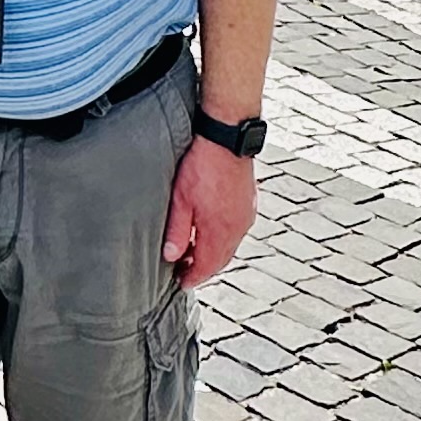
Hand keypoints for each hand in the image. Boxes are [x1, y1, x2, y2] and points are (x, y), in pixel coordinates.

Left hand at [162, 136, 257, 288]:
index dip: (193, 277)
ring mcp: (246, 216)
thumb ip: (176, 230)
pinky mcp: (249, 203)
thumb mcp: (180, 199)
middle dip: (203, 268)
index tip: (181, 283)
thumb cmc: (201, 164)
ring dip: (213, 253)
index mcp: (219, 231)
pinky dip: (222, 238)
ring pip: (229, 246)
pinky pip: (236, 231)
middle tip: (184, 270)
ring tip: (193, 251)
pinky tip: (209, 230)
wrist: (227, 137)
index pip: (206, 266)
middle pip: (220, 260)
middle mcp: (237, 228)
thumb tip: (171, 256)